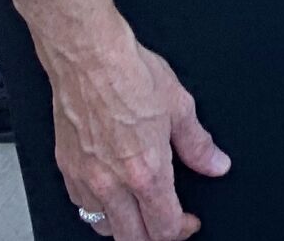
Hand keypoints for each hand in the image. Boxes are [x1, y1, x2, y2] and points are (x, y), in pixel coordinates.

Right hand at [46, 24, 228, 240]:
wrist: (90, 59)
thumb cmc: (132, 76)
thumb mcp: (180, 107)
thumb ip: (199, 144)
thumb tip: (216, 164)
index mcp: (146, 172)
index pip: (164, 227)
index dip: (182, 230)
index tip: (190, 221)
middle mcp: (112, 184)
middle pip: (132, 239)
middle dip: (154, 237)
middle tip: (169, 223)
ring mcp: (86, 179)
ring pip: (103, 227)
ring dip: (125, 227)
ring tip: (141, 213)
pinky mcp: (67, 169)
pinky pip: (81, 206)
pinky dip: (98, 209)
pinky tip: (111, 196)